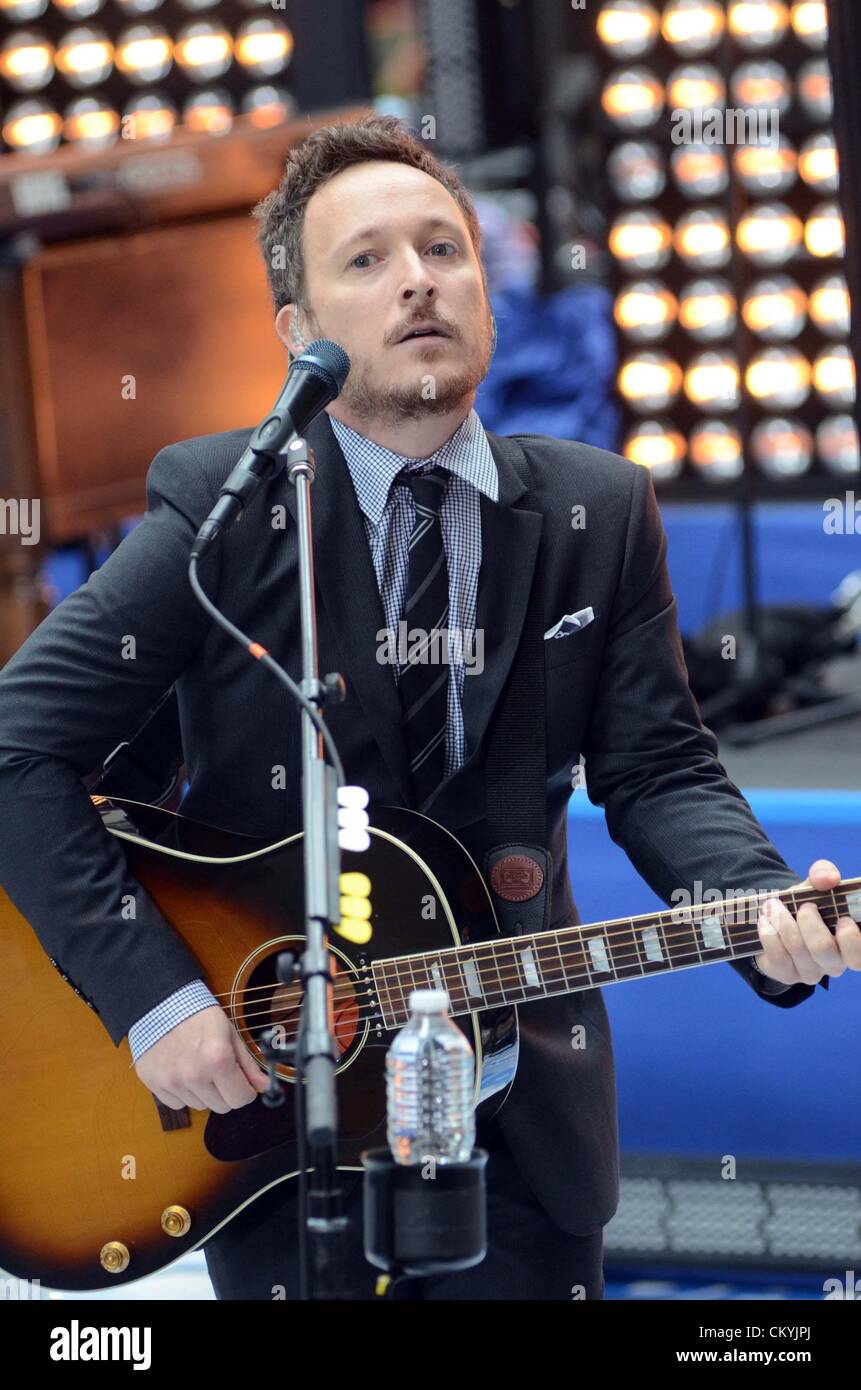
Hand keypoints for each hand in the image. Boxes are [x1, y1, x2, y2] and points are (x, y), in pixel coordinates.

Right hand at [134, 1005, 269, 1112]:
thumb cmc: (199, 1017)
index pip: (240, 1099)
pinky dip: (182, 1093)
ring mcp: (172, 1082)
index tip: (242, 1083)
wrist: (161, 1006)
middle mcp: (194, 1075)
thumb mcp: (230, 1034)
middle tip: (219, 1073)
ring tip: (197, 1067)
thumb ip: (247, 1064)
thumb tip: (264, 1086)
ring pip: (200, 1106)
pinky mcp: (154, 1084)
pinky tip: (181, 1071)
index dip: (245, 1092)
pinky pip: (177, 1104)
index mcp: (217, 1060)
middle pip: (221, 1107)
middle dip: (225, 1093)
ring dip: (203, 1093)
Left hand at [754, 859, 860, 987]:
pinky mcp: (787, 976)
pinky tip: (765, 920)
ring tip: (774, 905)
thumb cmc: (805, 903)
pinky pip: (777, 957)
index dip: (851, 939)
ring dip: (782, 921)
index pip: (858, 957)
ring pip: (796, 949)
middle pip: (823, 948)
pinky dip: (769, 933)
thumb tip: (829, 878)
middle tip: (804, 906)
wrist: (778, 918)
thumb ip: (824, 875)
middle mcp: (834, 963)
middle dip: (808, 921)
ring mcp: (810, 973)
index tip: (842, 918)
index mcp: (849, 945)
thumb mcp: (815, 886)